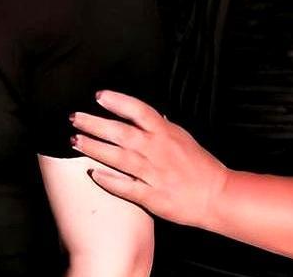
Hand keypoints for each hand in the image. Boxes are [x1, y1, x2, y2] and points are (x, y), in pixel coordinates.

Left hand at [70, 90, 229, 229]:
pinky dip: (109, 180)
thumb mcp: (181, 137)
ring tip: (75, 141)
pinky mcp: (153, 196)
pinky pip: (126, 186)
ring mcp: (154, 173)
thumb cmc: (199, 165)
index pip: (139, 110)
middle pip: (121, 133)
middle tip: (74, 118)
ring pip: (119, 157)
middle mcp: (158, 150)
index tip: (98, 96)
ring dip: (94, 148)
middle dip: (94, 124)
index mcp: (165, 133)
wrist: (217, 196)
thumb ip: (160, 126)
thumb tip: (142, 113)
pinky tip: (93, 173)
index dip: (118, 101)